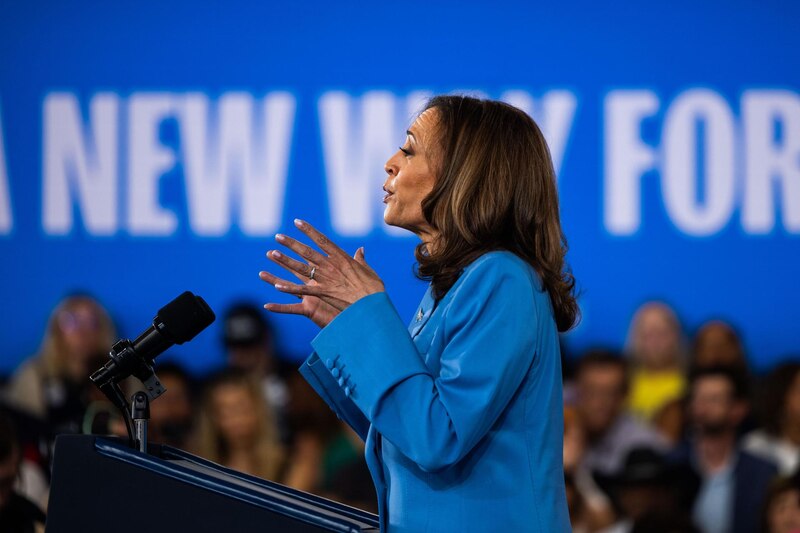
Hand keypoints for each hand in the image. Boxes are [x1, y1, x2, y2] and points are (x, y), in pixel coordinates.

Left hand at [260, 219, 384, 326]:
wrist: (374, 305)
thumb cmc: (374, 289)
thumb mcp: (368, 271)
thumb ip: (361, 259)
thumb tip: (361, 249)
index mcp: (342, 258)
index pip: (322, 240)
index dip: (308, 230)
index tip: (297, 222)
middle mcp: (332, 266)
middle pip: (307, 252)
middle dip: (291, 243)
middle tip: (278, 236)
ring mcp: (326, 280)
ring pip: (302, 268)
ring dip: (286, 261)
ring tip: (272, 253)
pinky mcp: (323, 294)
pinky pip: (303, 291)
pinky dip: (290, 289)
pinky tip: (277, 286)